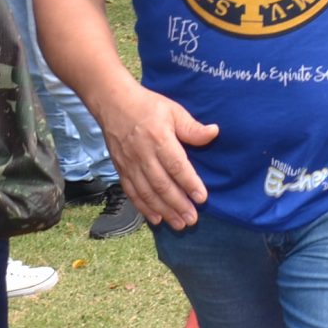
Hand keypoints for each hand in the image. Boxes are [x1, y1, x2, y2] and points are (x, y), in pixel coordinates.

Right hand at [95, 83, 218, 230]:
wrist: (113, 103)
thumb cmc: (148, 106)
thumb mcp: (173, 111)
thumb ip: (192, 127)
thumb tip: (214, 132)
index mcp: (159, 139)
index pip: (177, 166)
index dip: (189, 183)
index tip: (202, 198)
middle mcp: (143, 155)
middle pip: (162, 185)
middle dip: (178, 205)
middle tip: (192, 219)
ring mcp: (130, 164)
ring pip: (148, 193)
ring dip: (164, 211)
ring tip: (179, 224)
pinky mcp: (121, 170)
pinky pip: (132, 193)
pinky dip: (144, 208)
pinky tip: (156, 219)